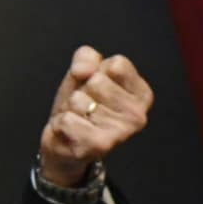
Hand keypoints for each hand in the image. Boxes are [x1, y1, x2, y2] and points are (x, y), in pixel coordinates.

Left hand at [38, 45, 152, 186]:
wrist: (63, 145)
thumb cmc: (79, 108)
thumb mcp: (83, 74)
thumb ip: (86, 57)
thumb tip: (84, 68)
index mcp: (141, 94)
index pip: (117, 64)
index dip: (97, 72)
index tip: (96, 89)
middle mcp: (137, 115)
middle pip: (97, 81)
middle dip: (82, 91)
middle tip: (84, 108)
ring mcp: (120, 132)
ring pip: (79, 100)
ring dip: (70, 109)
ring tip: (78, 120)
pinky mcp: (99, 145)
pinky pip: (67, 120)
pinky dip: (61, 123)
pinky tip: (69, 132)